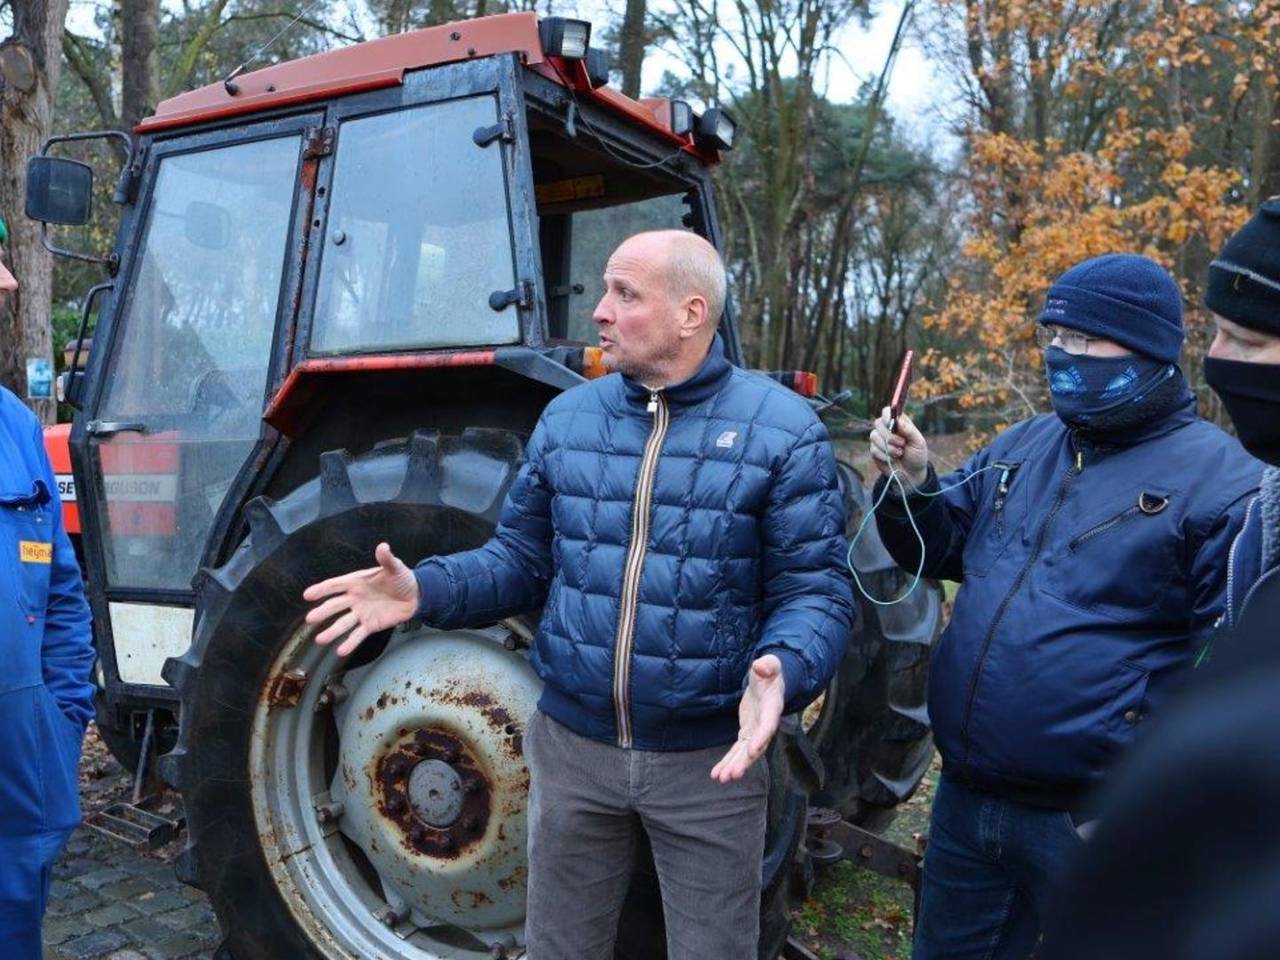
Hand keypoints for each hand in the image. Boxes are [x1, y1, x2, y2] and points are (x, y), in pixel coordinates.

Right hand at [302, 542, 419, 655]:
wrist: (416, 595)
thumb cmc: (402, 578)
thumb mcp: (395, 567)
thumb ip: (387, 559)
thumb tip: (383, 546)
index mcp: (356, 582)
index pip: (335, 585)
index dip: (321, 589)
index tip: (307, 595)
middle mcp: (355, 598)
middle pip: (335, 606)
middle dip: (323, 612)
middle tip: (310, 618)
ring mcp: (361, 613)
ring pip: (343, 623)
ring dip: (332, 631)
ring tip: (320, 640)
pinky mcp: (370, 625)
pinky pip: (358, 635)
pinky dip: (350, 643)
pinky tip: (340, 650)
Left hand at [710, 655, 785, 783]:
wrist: (769, 681)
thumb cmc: (770, 671)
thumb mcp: (770, 664)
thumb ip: (767, 665)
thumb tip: (760, 667)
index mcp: (772, 708)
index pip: (768, 725)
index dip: (761, 738)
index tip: (752, 751)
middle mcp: (765, 724)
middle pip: (756, 746)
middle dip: (744, 761)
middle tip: (732, 775)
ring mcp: (756, 731)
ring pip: (745, 753)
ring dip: (734, 766)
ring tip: (721, 778)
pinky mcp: (747, 733)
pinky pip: (737, 751)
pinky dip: (728, 762)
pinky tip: (717, 774)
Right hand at [870, 406, 928, 487]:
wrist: (912, 474)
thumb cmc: (917, 455)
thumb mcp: (919, 442)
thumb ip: (909, 430)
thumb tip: (898, 420)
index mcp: (899, 423)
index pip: (887, 411)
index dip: (887, 415)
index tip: (891, 423)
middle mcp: (887, 429)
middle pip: (878, 423)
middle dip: (889, 435)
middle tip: (902, 444)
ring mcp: (880, 440)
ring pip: (874, 436)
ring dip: (888, 447)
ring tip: (899, 453)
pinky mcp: (875, 451)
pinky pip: (873, 449)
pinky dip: (884, 455)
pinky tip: (892, 459)